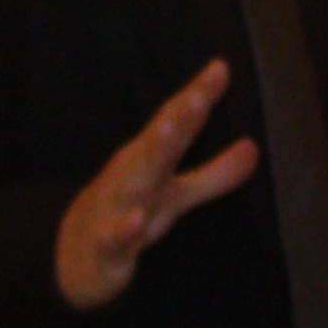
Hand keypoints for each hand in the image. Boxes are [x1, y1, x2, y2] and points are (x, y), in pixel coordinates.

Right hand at [55, 61, 260, 309]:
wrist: (74, 259)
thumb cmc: (127, 216)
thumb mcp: (176, 196)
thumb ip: (216, 174)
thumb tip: (254, 147)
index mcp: (148, 160)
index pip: (174, 123)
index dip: (197, 97)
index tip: (220, 68)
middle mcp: (132, 176)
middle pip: (155, 145)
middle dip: (176, 120)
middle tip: (198, 97)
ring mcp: (116, 208)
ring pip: (132, 182)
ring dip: (150, 157)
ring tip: (169, 131)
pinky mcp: (106, 247)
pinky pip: (114, 237)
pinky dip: (124, 229)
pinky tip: (137, 219)